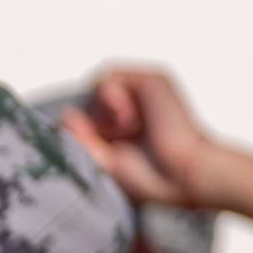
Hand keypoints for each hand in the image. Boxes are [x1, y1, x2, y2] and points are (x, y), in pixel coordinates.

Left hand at [66, 64, 252, 227]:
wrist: (186, 175)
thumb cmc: (152, 178)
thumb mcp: (105, 161)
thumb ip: (83, 139)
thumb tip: (66, 115)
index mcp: (132, 122)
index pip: (95, 109)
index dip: (89, 124)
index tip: (99, 143)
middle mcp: (140, 102)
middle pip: (95, 95)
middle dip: (96, 116)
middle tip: (117, 137)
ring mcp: (147, 89)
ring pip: (100, 83)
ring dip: (104, 107)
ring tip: (126, 128)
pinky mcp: (153, 79)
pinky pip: (110, 74)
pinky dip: (109, 96)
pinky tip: (126, 117)